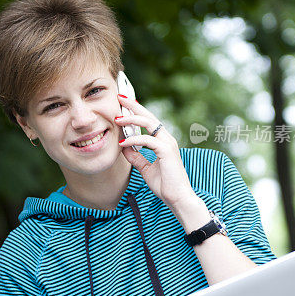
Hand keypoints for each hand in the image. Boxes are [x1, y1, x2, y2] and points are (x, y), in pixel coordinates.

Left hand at [116, 94, 196, 210]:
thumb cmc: (165, 184)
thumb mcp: (145, 168)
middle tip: (119, 96)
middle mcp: (167, 139)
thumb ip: (136, 156)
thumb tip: (124, 146)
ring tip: (116, 119)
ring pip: (148, 123)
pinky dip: (133, 140)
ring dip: (131, 119)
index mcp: (163, 141)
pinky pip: (147, 140)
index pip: (148, 121)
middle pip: (148, 116)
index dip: (136, 111)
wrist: (178, 198)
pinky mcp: (166, 151)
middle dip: (133, 105)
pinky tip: (122, 143)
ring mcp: (168, 143)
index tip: (123, 104)